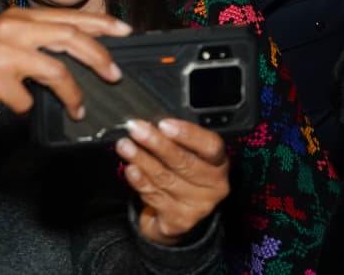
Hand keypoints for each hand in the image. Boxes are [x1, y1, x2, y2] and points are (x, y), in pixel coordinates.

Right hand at [0, 7, 129, 119]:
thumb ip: (39, 40)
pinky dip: (29, 108)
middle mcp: (13, 28)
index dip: (101, 23)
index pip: (69, 16)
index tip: (126, 31)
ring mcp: (3, 53)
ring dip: (73, 94)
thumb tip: (83, 50)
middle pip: (70, 38)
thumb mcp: (8, 40)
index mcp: (21, 17)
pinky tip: (22, 109)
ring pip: (56, 71)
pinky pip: (27, 99)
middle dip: (99, 57)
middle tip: (115, 75)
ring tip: (79, 109)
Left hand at [115, 118, 229, 244]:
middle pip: (185, 163)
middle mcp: (214, 186)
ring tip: (125, 146)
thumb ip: (174, 140)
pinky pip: (156, 197)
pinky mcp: (180, 220)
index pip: (210, 146)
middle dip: (157, 144)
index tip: (164, 124)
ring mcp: (198, 206)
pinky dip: (141, 182)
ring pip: (166, 179)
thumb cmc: (181, 174)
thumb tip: (149, 124)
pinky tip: (131, 170)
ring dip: (142, 160)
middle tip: (136, 130)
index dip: (188, 134)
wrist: (177, 214)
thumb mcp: (186, 154)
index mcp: (218, 162)